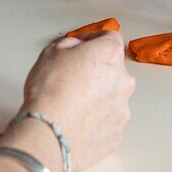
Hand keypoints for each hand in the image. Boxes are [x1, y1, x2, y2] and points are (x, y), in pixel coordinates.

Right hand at [17, 31, 134, 171]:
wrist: (48, 133)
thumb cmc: (49, 92)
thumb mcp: (51, 51)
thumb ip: (71, 44)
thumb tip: (76, 48)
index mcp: (109, 55)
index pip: (110, 38)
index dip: (93, 40)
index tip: (82, 46)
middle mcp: (122, 80)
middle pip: (113, 69)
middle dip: (96, 71)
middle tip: (73, 78)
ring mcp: (122, 109)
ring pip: (111, 97)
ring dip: (97, 97)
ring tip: (72, 105)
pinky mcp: (117, 133)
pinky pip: (107, 121)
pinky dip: (96, 120)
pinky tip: (77, 121)